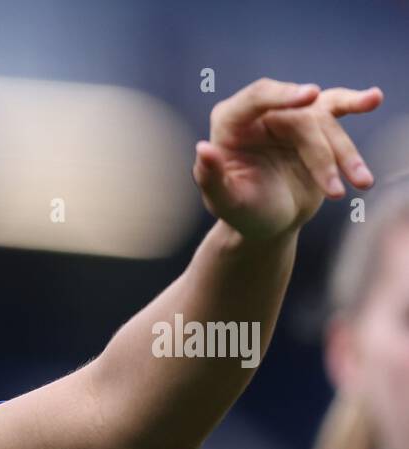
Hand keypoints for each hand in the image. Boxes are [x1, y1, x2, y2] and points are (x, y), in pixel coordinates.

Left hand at [194, 78, 381, 239]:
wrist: (269, 224)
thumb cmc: (242, 214)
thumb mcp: (226, 203)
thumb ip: (210, 178)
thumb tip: (202, 149)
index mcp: (230, 122)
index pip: (257, 98)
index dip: (282, 96)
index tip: (310, 96)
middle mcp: (260, 113)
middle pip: (301, 119)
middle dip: (321, 155)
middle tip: (335, 191)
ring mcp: (289, 116)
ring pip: (325, 123)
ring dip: (345, 155)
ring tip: (361, 183)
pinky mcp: (315, 123)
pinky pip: (337, 108)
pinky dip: (356, 104)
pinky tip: (373, 98)